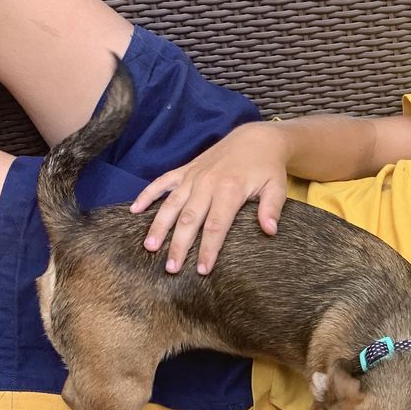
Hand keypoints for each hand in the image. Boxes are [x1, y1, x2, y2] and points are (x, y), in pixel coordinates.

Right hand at [129, 121, 287, 274]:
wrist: (256, 139)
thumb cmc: (267, 168)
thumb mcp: (277, 187)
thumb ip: (271, 209)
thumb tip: (270, 231)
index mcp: (230, 189)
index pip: (216, 225)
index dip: (209, 249)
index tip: (203, 270)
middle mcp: (207, 183)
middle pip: (189, 219)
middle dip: (179, 245)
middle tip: (171, 269)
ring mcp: (193, 176)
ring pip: (171, 204)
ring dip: (159, 226)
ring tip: (150, 247)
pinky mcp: (185, 170)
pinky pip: (162, 182)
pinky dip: (147, 194)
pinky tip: (134, 210)